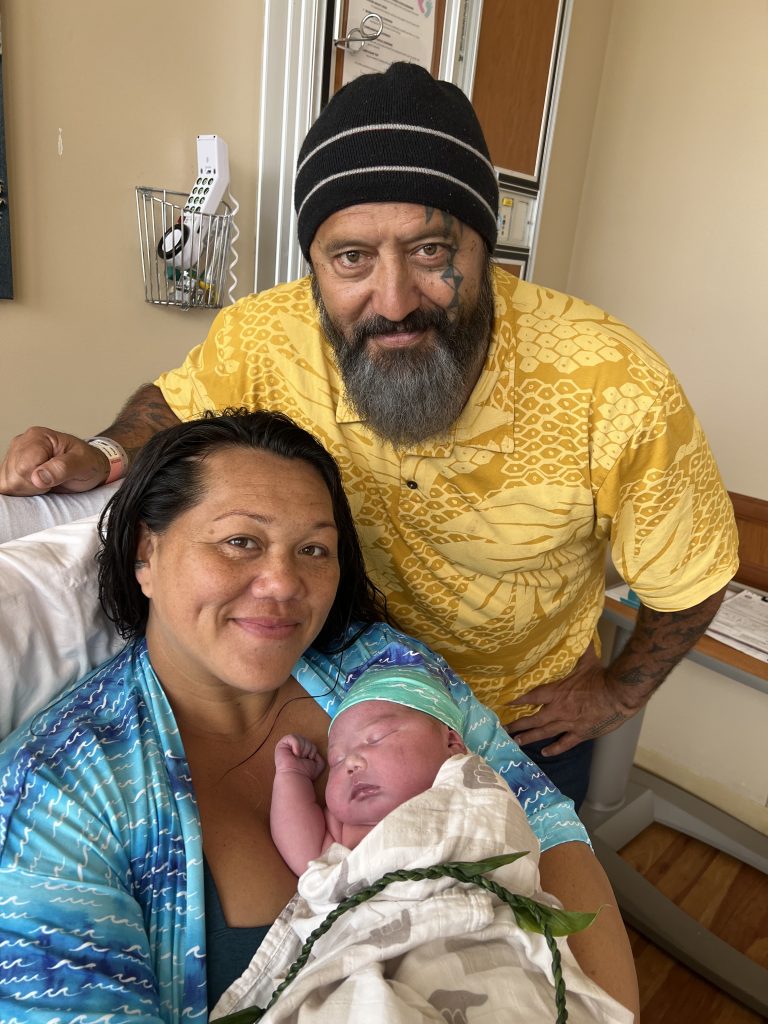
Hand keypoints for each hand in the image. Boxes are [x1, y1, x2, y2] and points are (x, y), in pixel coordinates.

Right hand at [0, 427, 109, 494]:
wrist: (90, 466)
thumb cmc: (88, 462)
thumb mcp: (83, 464)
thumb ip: (62, 469)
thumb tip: (38, 477)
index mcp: (38, 437)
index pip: (23, 467)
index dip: (37, 480)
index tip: (54, 479)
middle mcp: (22, 443)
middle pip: (12, 477)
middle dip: (32, 486)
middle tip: (52, 481)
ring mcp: (14, 456)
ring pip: (6, 483)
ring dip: (26, 489)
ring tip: (45, 482)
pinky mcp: (11, 469)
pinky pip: (5, 486)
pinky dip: (21, 491)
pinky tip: (36, 485)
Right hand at [274, 734, 324, 778]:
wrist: (296, 777)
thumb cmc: (305, 773)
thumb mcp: (318, 764)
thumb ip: (319, 756)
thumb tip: (315, 751)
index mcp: (301, 752)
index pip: (310, 744)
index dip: (312, 751)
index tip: (308, 760)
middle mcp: (293, 748)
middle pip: (306, 740)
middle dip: (307, 750)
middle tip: (302, 759)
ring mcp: (287, 746)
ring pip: (301, 738)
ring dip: (302, 749)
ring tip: (298, 757)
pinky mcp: (282, 744)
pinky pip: (293, 737)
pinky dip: (297, 745)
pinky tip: (295, 754)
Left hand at [507, 645, 636, 755]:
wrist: (619, 695)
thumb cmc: (602, 676)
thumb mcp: (586, 659)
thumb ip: (578, 646)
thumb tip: (576, 629)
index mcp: (557, 692)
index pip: (531, 697)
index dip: (517, 700)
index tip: (505, 703)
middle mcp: (559, 709)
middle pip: (533, 719)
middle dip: (518, 724)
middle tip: (505, 729)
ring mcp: (569, 723)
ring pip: (544, 732)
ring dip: (530, 738)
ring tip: (517, 742)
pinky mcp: (581, 733)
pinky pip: (564, 743)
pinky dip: (554, 749)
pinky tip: (546, 753)